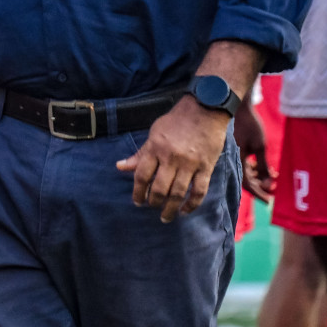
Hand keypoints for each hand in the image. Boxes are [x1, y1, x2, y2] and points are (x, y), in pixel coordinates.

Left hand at [116, 95, 230, 222]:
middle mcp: (171, 158)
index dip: (137, 192)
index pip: (142, 175)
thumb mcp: (154, 133)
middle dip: (153, 202)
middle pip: (159, 188)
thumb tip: (120, 167)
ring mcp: (190, 164)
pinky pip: (199, 191)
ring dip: (170, 209)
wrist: (205, 109)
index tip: (137, 201)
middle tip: (151, 208)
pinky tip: (185, 211)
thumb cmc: (176, 121)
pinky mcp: (206, 167)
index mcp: (156, 148)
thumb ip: (140, 153)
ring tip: (165, 217)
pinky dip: (192, 204)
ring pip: (178, 193)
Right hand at [232, 98, 274, 202]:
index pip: (247, 184)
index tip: (269, 201)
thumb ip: (264, 166)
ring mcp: (234, 154)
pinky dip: (255, 167)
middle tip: (275, 189)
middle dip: (262, 185)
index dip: (258, 194)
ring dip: (260, 176)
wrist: (238, 107)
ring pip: (247, 172)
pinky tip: (265, 165)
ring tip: (274, 175)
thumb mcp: (260, 146)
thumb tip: (268, 183)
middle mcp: (233, 160)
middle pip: (247, 180)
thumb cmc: (249, 125)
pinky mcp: (236, 149)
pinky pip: (245, 164)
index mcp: (237, 161)